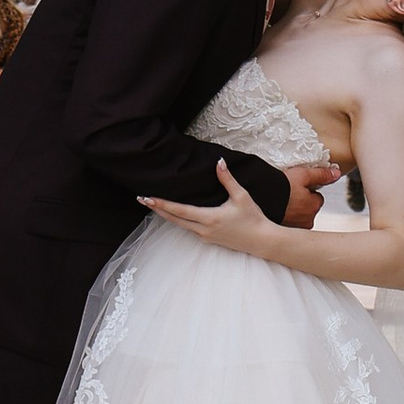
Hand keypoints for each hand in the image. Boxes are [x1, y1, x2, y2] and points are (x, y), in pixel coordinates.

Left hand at [141, 159, 283, 257]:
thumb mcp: (241, 196)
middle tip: (141, 200)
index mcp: (209, 218)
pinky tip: (174, 214)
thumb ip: (227, 179)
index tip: (147, 198)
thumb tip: (219, 162)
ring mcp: (205, 236)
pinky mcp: (209, 239)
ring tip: (154, 205)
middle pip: (174, 219)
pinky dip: (178, 220)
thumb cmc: (253, 218)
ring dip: (166, 215)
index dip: (162, 204)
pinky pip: (189, 228)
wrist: (262, 241)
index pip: (179, 210)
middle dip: (157, 209)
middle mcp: (203, 229)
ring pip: (180, 225)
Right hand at [280, 164, 337, 231]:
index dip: (308, 191)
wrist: (257, 197)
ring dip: (293, 211)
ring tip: (281, 202)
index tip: (297, 187)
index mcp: (313, 207)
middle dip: (301, 203)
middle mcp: (307, 221)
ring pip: (299, 217)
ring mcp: (294, 228)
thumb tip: (336, 174)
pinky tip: (276, 210)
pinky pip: (288, 224)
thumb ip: (321, 174)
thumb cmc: (279, 186)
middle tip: (288, 194)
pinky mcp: (283, 231)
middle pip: (308, 209)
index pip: (317, 199)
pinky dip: (284, 218)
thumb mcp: (302, 175)